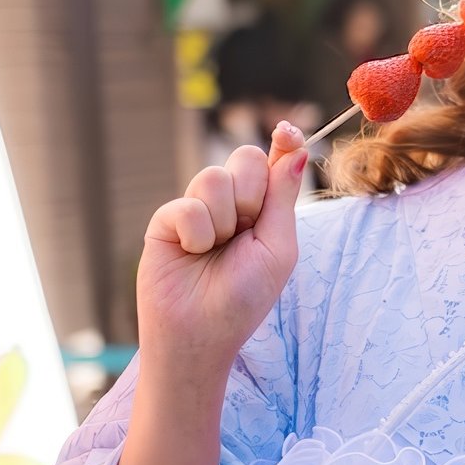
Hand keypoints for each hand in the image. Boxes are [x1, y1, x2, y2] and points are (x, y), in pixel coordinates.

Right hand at [137, 122, 308, 372]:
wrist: (201, 334)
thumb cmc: (245, 297)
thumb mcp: (277, 247)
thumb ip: (283, 197)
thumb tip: (298, 148)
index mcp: (263, 209)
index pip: (273, 162)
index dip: (283, 142)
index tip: (288, 131)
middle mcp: (231, 204)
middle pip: (245, 158)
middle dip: (251, 193)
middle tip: (243, 231)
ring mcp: (197, 209)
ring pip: (214, 177)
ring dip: (223, 220)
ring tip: (215, 250)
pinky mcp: (166, 220)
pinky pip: (186, 205)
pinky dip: (196, 233)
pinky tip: (191, 253)